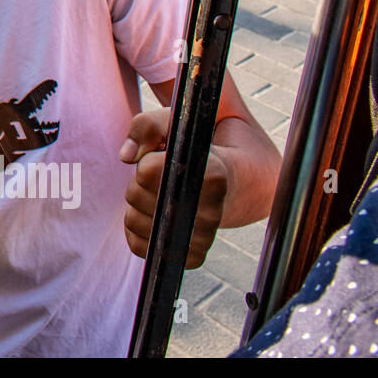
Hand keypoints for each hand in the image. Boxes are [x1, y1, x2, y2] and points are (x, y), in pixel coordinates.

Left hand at [119, 108, 229, 267]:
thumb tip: (126, 156)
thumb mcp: (186, 120)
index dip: (147, 160)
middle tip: (167, 172)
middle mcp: (212, 213)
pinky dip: (137, 227)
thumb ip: (151, 125)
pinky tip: (159, 212)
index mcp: (215, 175)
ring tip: (166, 190)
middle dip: (139, 178)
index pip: (147, 171)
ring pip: (134, 221)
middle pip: (135, 195)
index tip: (168, 154)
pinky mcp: (191, 256)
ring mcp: (203, 239)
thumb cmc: (210, 143)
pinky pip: (138, 245)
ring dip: (136, 201)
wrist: (251, 177)